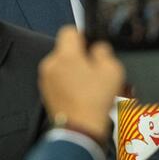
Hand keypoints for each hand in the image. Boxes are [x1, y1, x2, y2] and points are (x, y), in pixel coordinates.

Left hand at [39, 27, 123, 142]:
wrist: (81, 129)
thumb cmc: (94, 102)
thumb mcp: (112, 70)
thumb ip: (104, 51)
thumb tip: (98, 48)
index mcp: (65, 55)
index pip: (69, 30)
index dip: (83, 35)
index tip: (91, 45)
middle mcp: (51, 64)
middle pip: (66, 50)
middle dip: (80, 56)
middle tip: (95, 68)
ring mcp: (46, 79)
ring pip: (62, 65)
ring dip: (74, 70)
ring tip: (89, 84)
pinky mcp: (46, 92)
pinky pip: (58, 79)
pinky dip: (68, 83)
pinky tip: (81, 93)